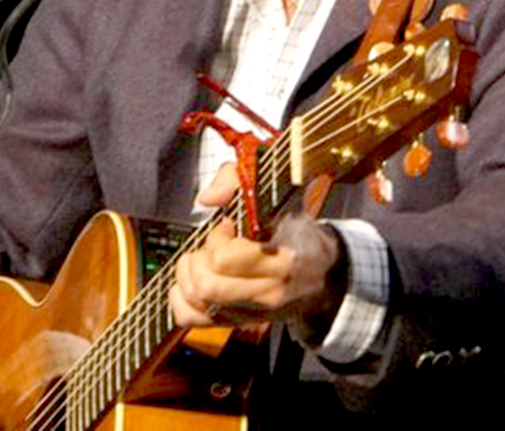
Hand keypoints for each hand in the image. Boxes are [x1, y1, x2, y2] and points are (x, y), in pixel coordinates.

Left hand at [169, 163, 341, 328]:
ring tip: (204, 261)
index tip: (228, 228)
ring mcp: (251, 313)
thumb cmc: (298, 234)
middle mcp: (267, 294)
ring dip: (188, 276)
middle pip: (205, 286)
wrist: (323, 275)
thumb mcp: (279, 196)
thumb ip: (238, 182)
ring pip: (196, 302)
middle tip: (212, 247)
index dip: (217, 239)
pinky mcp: (237, 322)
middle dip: (199, 259)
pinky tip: (191, 281)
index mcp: (282, 261)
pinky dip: (180, 298)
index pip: (224, 259)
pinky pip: (192, 319)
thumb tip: (208, 198)